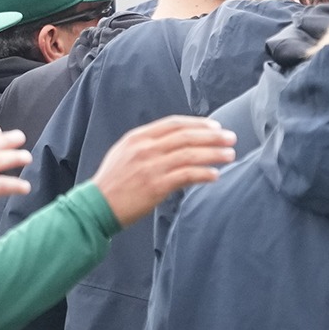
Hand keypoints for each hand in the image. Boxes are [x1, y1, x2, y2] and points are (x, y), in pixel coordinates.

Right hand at [89, 116, 236, 227]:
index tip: (216, 125)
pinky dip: (204, 174)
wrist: (96, 206)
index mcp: (137, 137)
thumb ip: (149, 145)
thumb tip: (178, 142)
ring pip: (190, 154)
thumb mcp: (126, 153)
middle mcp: (145, 148)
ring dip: (213, 153)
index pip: (174, 124)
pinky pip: (186, 176)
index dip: (198, 123)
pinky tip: (215, 175)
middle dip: (212, 136)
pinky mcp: (156, 186)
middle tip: (231, 137)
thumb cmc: (113, 182)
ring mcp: (150, 167)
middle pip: (186, 136)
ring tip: (230, 155)